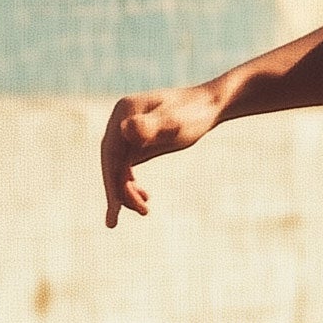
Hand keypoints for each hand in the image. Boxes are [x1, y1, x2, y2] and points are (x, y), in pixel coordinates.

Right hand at [100, 84, 222, 226]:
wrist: (211, 104)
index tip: (115, 209)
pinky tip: (144, 197)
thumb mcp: (175, 122)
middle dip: (118, 192)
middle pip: (112, 162)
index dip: (111, 183)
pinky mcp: (139, 140)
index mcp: (123, 114)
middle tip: (126, 219)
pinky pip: (127, 165)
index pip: (110, 154)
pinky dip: (132, 183)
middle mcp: (121, 122)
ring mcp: (129, 131)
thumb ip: (152, 126)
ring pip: (119, 167)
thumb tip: (127, 131)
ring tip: (144, 210)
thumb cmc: (195, 113)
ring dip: (126, 190)